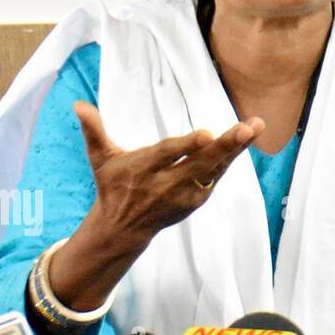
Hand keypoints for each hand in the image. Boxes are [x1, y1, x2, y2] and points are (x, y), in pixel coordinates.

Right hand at [41, 104, 265, 314]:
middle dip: (225, 147)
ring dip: (236, 149)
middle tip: (246, 128)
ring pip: (214, 170)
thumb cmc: (113, 185)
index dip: (186, 145)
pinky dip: (231, 160)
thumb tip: (78, 105)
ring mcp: (184, 195)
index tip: (206, 134)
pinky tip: (246, 139)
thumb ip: (94, 131)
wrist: (122, 229)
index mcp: (141, 170)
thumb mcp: (100, 159)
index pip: (167, 156)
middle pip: (200, 164)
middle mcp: (165, 184)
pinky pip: (216, 176)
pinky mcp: (196, 200)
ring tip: (255, 127)